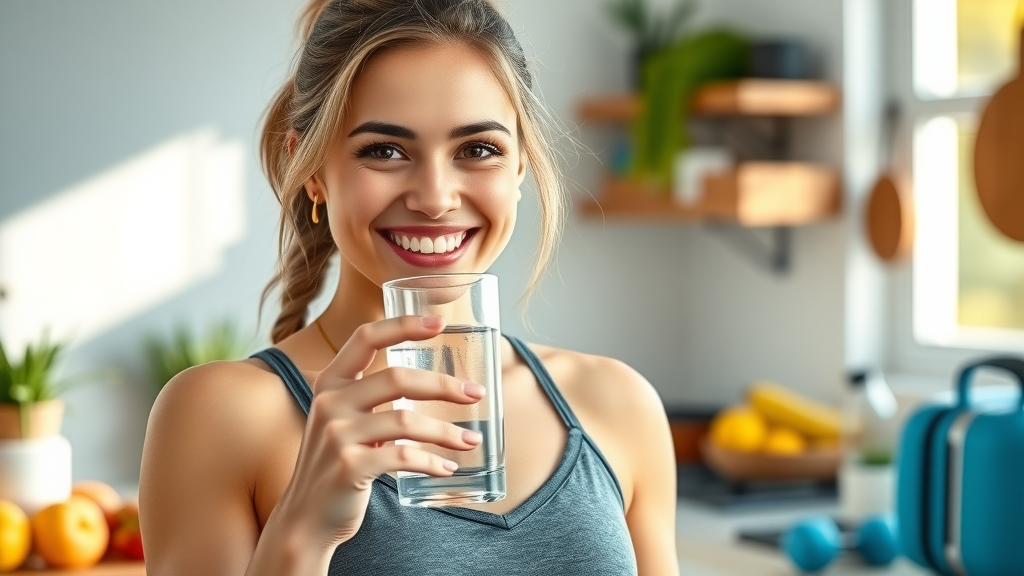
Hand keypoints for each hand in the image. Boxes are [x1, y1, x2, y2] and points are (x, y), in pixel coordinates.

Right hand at [275, 315, 483, 547]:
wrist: (305, 518)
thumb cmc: (335, 464)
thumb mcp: (342, 420)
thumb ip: (369, 396)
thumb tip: (432, 381)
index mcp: (330, 383)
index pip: (366, 337)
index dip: (403, 324)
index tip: (440, 322)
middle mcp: (330, 403)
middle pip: (398, 378)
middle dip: (444, 385)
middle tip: (476, 394)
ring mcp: (336, 435)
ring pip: (407, 421)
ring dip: (446, 431)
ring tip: (471, 440)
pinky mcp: (350, 467)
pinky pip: (404, 457)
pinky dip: (432, 462)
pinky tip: (447, 467)